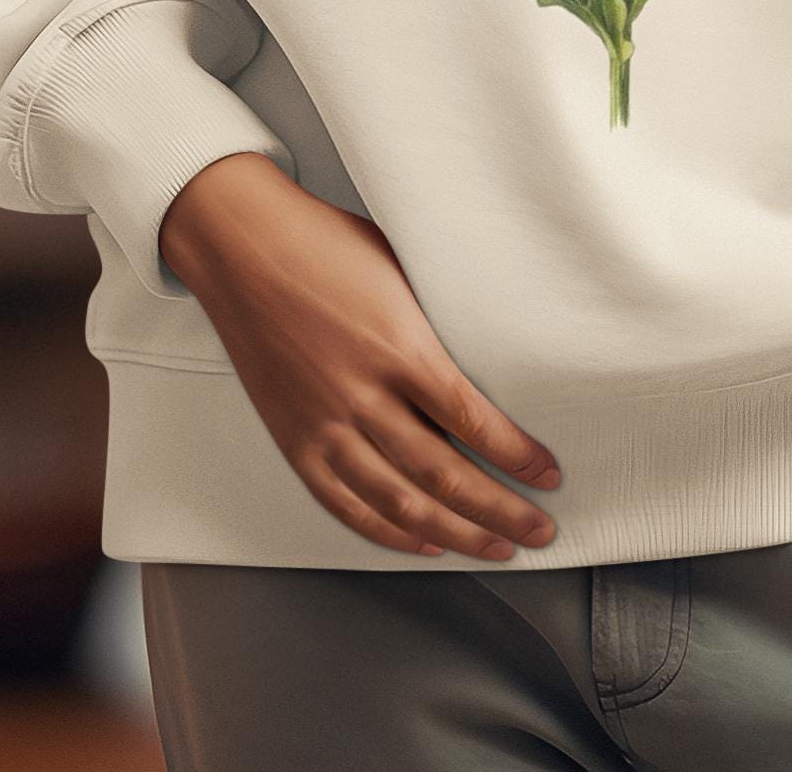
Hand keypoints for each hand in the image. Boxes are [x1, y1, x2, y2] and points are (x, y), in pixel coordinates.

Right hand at [158, 152, 561, 560]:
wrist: (243, 246)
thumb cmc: (323, 244)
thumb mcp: (400, 270)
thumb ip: (434, 326)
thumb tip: (482, 363)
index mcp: (399, 347)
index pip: (473, 421)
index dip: (517, 456)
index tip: (548, 473)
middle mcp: (363, 395)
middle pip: (446, 475)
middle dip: (501, 511)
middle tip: (539, 530)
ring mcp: (325, 424)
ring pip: (401, 504)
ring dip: (456, 533)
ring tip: (495, 548)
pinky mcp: (295, 441)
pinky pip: (346, 505)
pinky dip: (389, 533)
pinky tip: (424, 542)